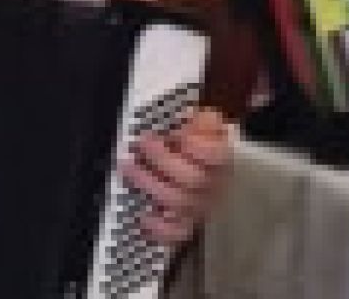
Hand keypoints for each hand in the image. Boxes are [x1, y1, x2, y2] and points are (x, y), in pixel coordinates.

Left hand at [119, 108, 230, 244]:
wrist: (207, 176)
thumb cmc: (198, 147)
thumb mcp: (203, 127)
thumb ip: (202, 120)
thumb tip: (195, 116)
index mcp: (221, 159)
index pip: (217, 156)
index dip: (197, 147)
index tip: (175, 133)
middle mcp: (214, 186)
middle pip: (193, 179)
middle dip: (162, 160)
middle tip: (140, 144)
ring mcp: (200, 207)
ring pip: (180, 203)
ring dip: (150, 184)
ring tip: (128, 167)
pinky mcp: (186, 225)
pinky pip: (175, 233)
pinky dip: (158, 227)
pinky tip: (143, 215)